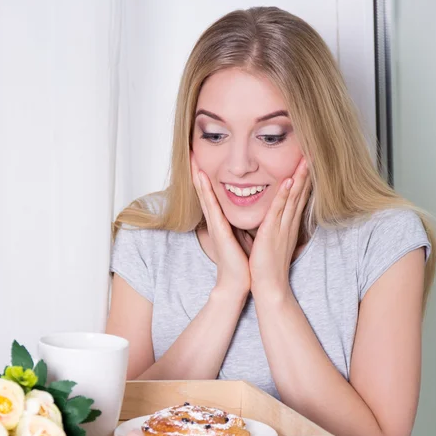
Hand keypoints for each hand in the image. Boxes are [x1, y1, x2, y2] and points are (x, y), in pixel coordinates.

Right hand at [191, 154, 251, 296]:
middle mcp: (216, 221)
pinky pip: (212, 206)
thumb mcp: (241, 237)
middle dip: (197, 173)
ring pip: (205, 196)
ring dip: (198, 177)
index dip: (206, 178)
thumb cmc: (242, 262)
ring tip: (193, 159)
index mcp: (222, 222)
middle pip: (205, 192)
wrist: (239, 282)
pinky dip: (206, 191)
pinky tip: (202, 177)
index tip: (202, 161)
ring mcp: (215, 225)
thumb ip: (240, 224)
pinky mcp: (218, 230)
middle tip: (190, 154)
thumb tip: (246, 215)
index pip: (213, 195)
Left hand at [249, 158, 310, 298]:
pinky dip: (284, 194)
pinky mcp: (272, 233)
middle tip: (311, 154)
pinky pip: (279, 210)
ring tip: (305, 160)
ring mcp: (282, 228)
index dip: (302, 181)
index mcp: (286, 226)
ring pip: (292, 198)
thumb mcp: (268, 243)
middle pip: (299, 194)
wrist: (268, 286)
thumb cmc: (266, 267)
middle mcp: (288, 224)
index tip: (305, 164)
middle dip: (305, 174)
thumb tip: (267, 222)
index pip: (296, 199)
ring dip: (299, 178)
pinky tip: (288, 180)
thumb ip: (269, 229)